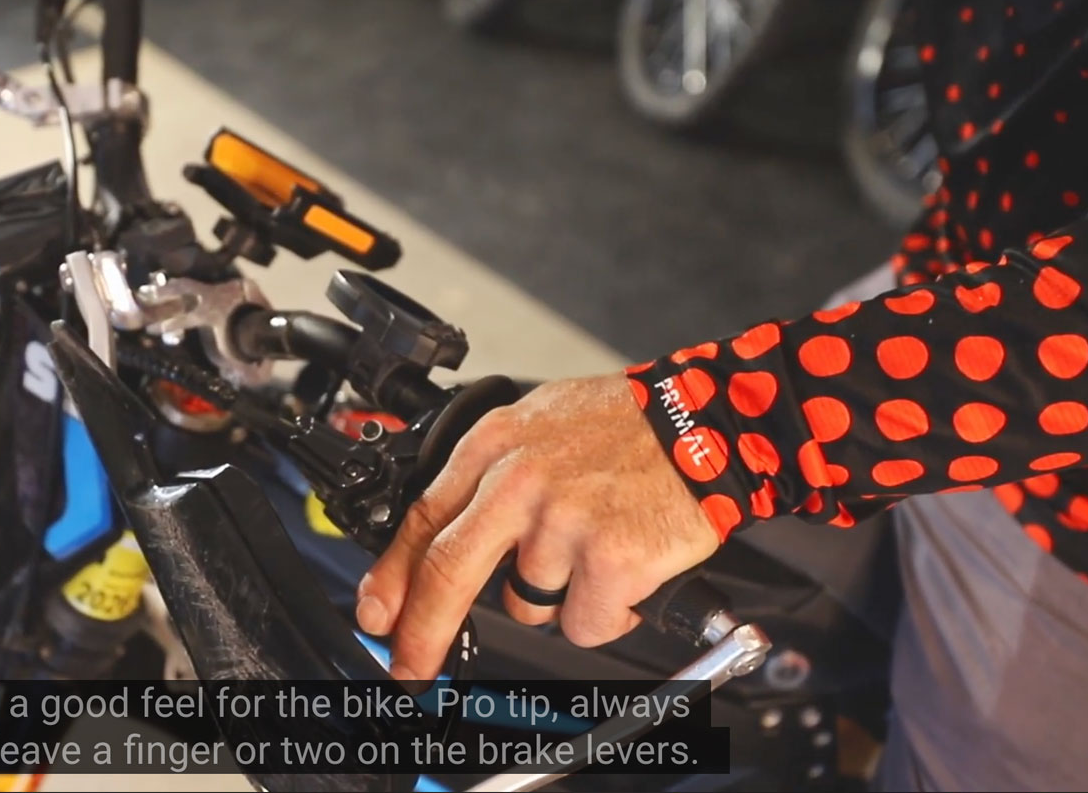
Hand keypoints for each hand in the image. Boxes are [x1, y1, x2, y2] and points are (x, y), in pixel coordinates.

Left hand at [355, 374, 720, 681]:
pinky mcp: (609, 559)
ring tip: (596, 546)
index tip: (378, 613)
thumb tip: (450, 537)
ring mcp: (563, 521)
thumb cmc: (630, 426)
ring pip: (529, 604)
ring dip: (558, 596)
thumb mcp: (539, 423)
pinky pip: (584, 623)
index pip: (423, 519)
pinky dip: (606, 613)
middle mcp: (519, 481)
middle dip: (421, 632)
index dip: (393, 577)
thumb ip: (493, 475)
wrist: (709, 421)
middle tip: (410, 666)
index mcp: (495, 445)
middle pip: (447, 572)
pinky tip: (625, 571)